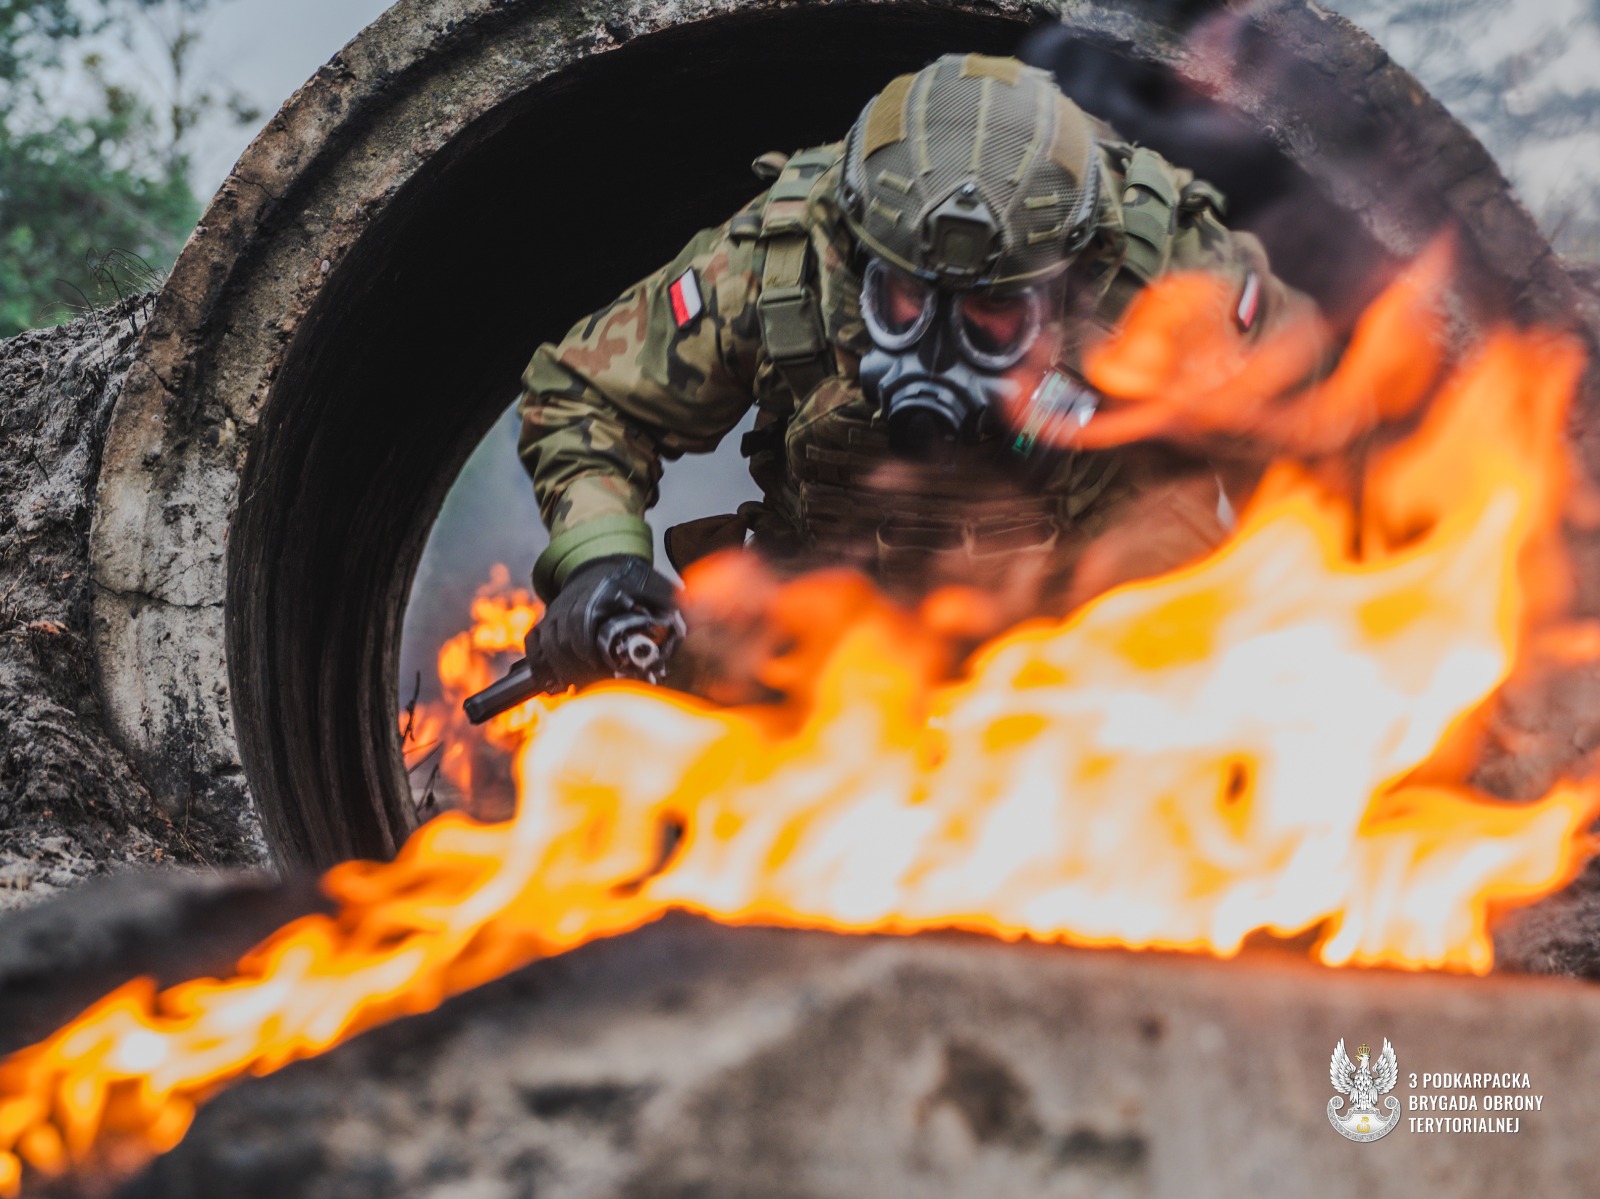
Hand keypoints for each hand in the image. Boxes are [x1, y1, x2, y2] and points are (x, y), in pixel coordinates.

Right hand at [526, 555, 680, 688]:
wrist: (604, 563)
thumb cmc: (633, 580)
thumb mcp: (657, 588)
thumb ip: (670, 607)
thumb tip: (690, 626)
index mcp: (599, 594)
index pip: (581, 622)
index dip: (586, 649)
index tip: (600, 669)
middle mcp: (572, 601)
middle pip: (562, 639)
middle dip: (575, 667)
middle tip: (592, 686)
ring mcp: (557, 610)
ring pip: (547, 642)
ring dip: (559, 669)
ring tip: (575, 688)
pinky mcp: (548, 620)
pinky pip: (534, 640)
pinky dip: (539, 661)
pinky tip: (552, 683)